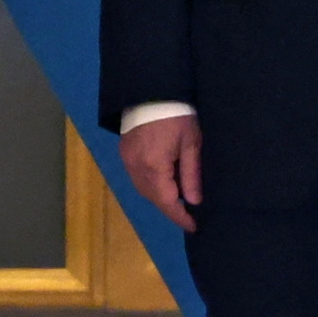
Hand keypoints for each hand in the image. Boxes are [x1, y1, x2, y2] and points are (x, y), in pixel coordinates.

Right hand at [117, 112, 202, 227]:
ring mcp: (127, 160)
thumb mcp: (191, 143)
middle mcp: (136, 168)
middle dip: (170, 207)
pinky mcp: (124, 152)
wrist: (151, 90)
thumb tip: (193, 202)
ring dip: (159, 196)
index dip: (180, 217)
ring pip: (143, 189)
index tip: (193, 226)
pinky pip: (137, 177)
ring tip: (177, 197)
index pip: (167, 202)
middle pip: (153, 198)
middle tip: (188, 212)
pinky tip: (163, 181)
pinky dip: (150, 185)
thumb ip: (191, 174)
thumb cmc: (178, 115)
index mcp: (155, 167)